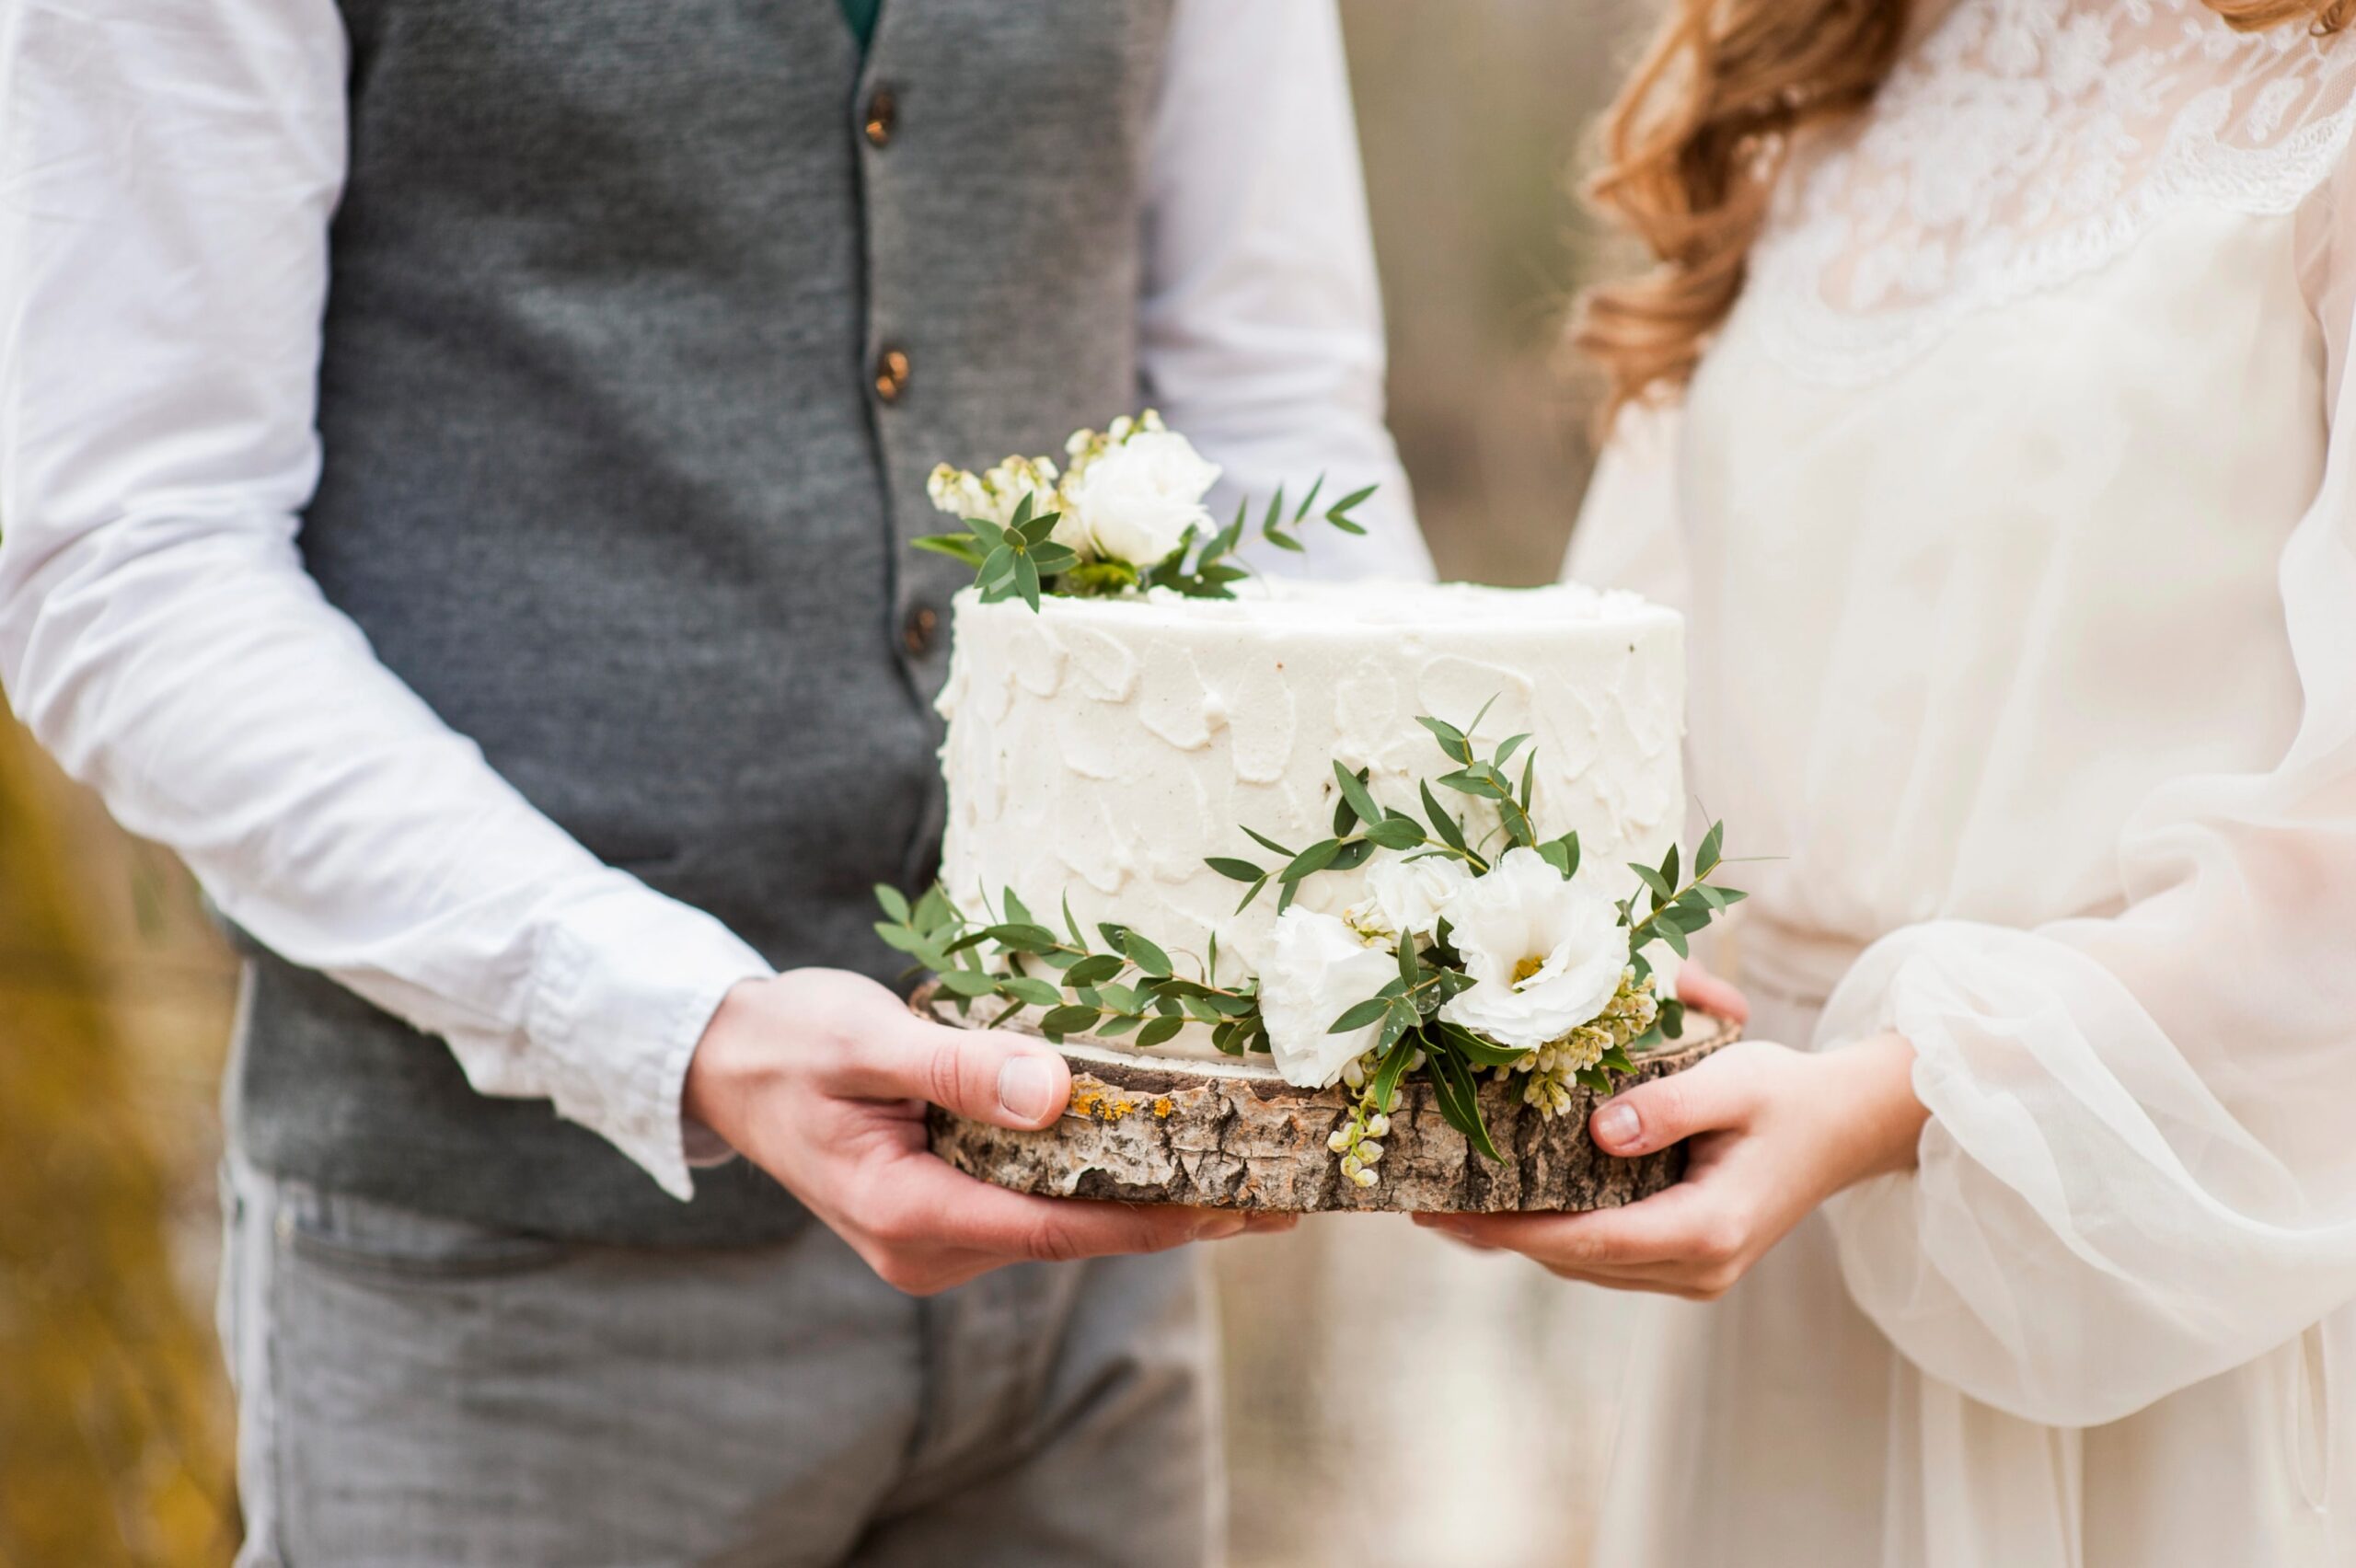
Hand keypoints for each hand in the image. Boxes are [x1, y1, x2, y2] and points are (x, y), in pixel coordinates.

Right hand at [685, 969, 1286, 1294]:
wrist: (722, 1059)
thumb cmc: (788, 1039)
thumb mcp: (867, 1038)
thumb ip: (958, 1069)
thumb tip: (1056, 1092)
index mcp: (905, 1213)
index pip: (1056, 1226)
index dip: (1153, 1217)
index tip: (1237, 1202)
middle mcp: (927, 1246)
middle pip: (1075, 1233)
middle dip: (1177, 1213)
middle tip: (1282, 1189)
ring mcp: (937, 1236)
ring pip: (1065, 1220)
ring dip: (1150, 1195)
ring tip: (1249, 1164)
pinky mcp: (948, 1210)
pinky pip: (1041, 1201)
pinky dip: (1103, 1178)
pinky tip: (1167, 1150)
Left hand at [1413, 1029, 1925, 1300]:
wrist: (1846, 1125)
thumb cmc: (1788, 1094)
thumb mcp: (1734, 1081)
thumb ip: (1668, 1106)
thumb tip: (1598, 1131)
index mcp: (1707, 1229)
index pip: (1591, 1240)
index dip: (1516, 1231)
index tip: (1451, 1215)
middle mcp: (1698, 1268)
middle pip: (1577, 1260)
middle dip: (1497, 1236)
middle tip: (1421, 1205)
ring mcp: (1693, 1273)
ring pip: (1586, 1265)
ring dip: (1519, 1241)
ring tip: (1446, 1208)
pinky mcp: (1686, 1262)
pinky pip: (1605, 1257)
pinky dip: (1554, 1235)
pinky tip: (1507, 1210)